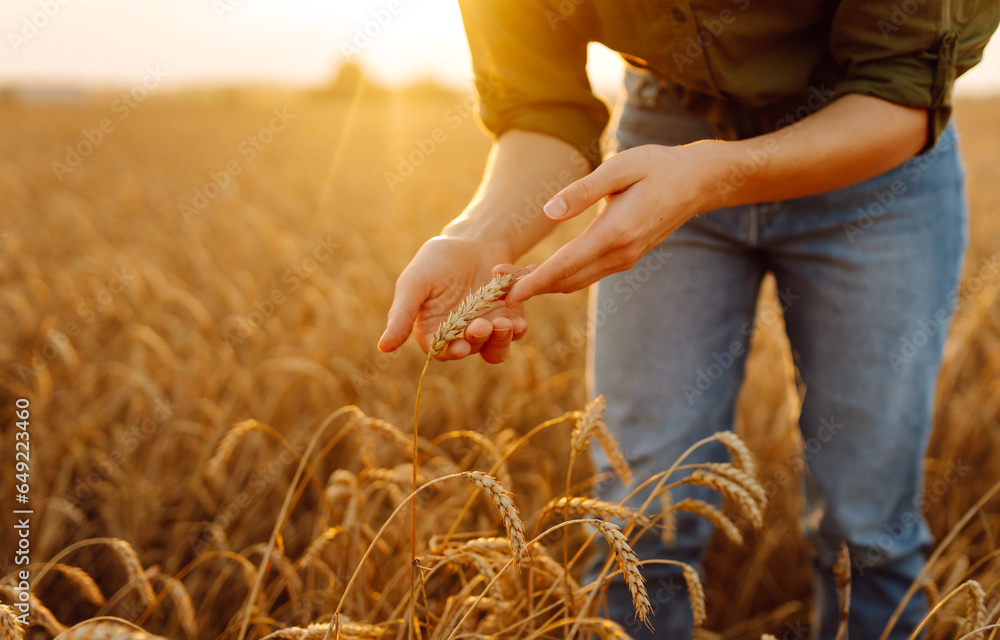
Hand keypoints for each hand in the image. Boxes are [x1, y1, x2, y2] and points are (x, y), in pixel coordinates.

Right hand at [378, 236, 528, 362]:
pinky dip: (518, 328)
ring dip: (501, 340)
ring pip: (496, 348)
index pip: (441, 351)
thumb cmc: (437, 261)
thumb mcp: (415, 284)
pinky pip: (516, 332)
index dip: (451, 352)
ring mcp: (487, 328)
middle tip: (483, 325)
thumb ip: (401, 316)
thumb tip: (382, 347)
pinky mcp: (509, 318)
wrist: (473, 241)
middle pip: (471, 350)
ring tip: (504, 324)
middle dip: (478, 340)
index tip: (460, 346)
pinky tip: (518, 319)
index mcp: (435, 331)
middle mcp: (461, 335)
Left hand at [506, 142, 719, 305]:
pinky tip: (540, 272)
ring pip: (576, 281)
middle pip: (566, 280)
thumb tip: (549, 211)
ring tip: (509, 279)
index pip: (565, 265)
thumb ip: (583, 190)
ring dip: (543, 284)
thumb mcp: (619, 168)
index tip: (507, 292)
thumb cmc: (657, 167)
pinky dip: (561, 278)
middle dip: (530, 286)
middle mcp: (619, 254)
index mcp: (615, 233)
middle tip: (494, 287)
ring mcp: (624, 259)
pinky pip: (587, 275)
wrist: (697, 182)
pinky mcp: (625, 257)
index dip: (533, 280)